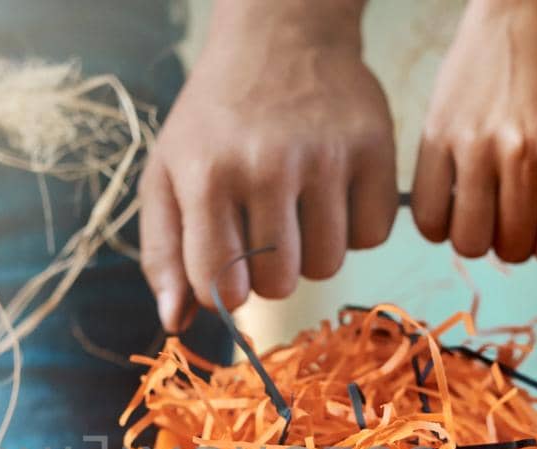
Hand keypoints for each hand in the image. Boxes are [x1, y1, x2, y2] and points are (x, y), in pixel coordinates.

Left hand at [140, 0, 396, 330]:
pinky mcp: (374, 148)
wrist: (279, 37)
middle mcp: (266, 166)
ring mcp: (325, 156)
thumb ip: (163, 253)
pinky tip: (334, 197)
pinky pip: (373, 236)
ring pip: (329, 266)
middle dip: (271, 274)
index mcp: (207, 176)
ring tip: (298, 212)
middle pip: (280, 285)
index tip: (228, 268)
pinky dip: (355, 230)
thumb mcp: (167, 175)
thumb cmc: (214, 118)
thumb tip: (175, 323)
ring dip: (313, 254)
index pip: (220, 287)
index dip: (225, 291)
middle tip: (265, 233)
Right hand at [410, 0, 536, 304]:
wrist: (520, 28)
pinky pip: (428, 221)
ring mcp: (476, 147)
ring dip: (476, 235)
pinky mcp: (434, 138)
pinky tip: (455, 198)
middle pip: (510, 252)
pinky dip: (439, 223)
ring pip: (468, 244)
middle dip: (513, 239)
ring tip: (485, 203)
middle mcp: (526, 154)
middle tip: (515, 204)